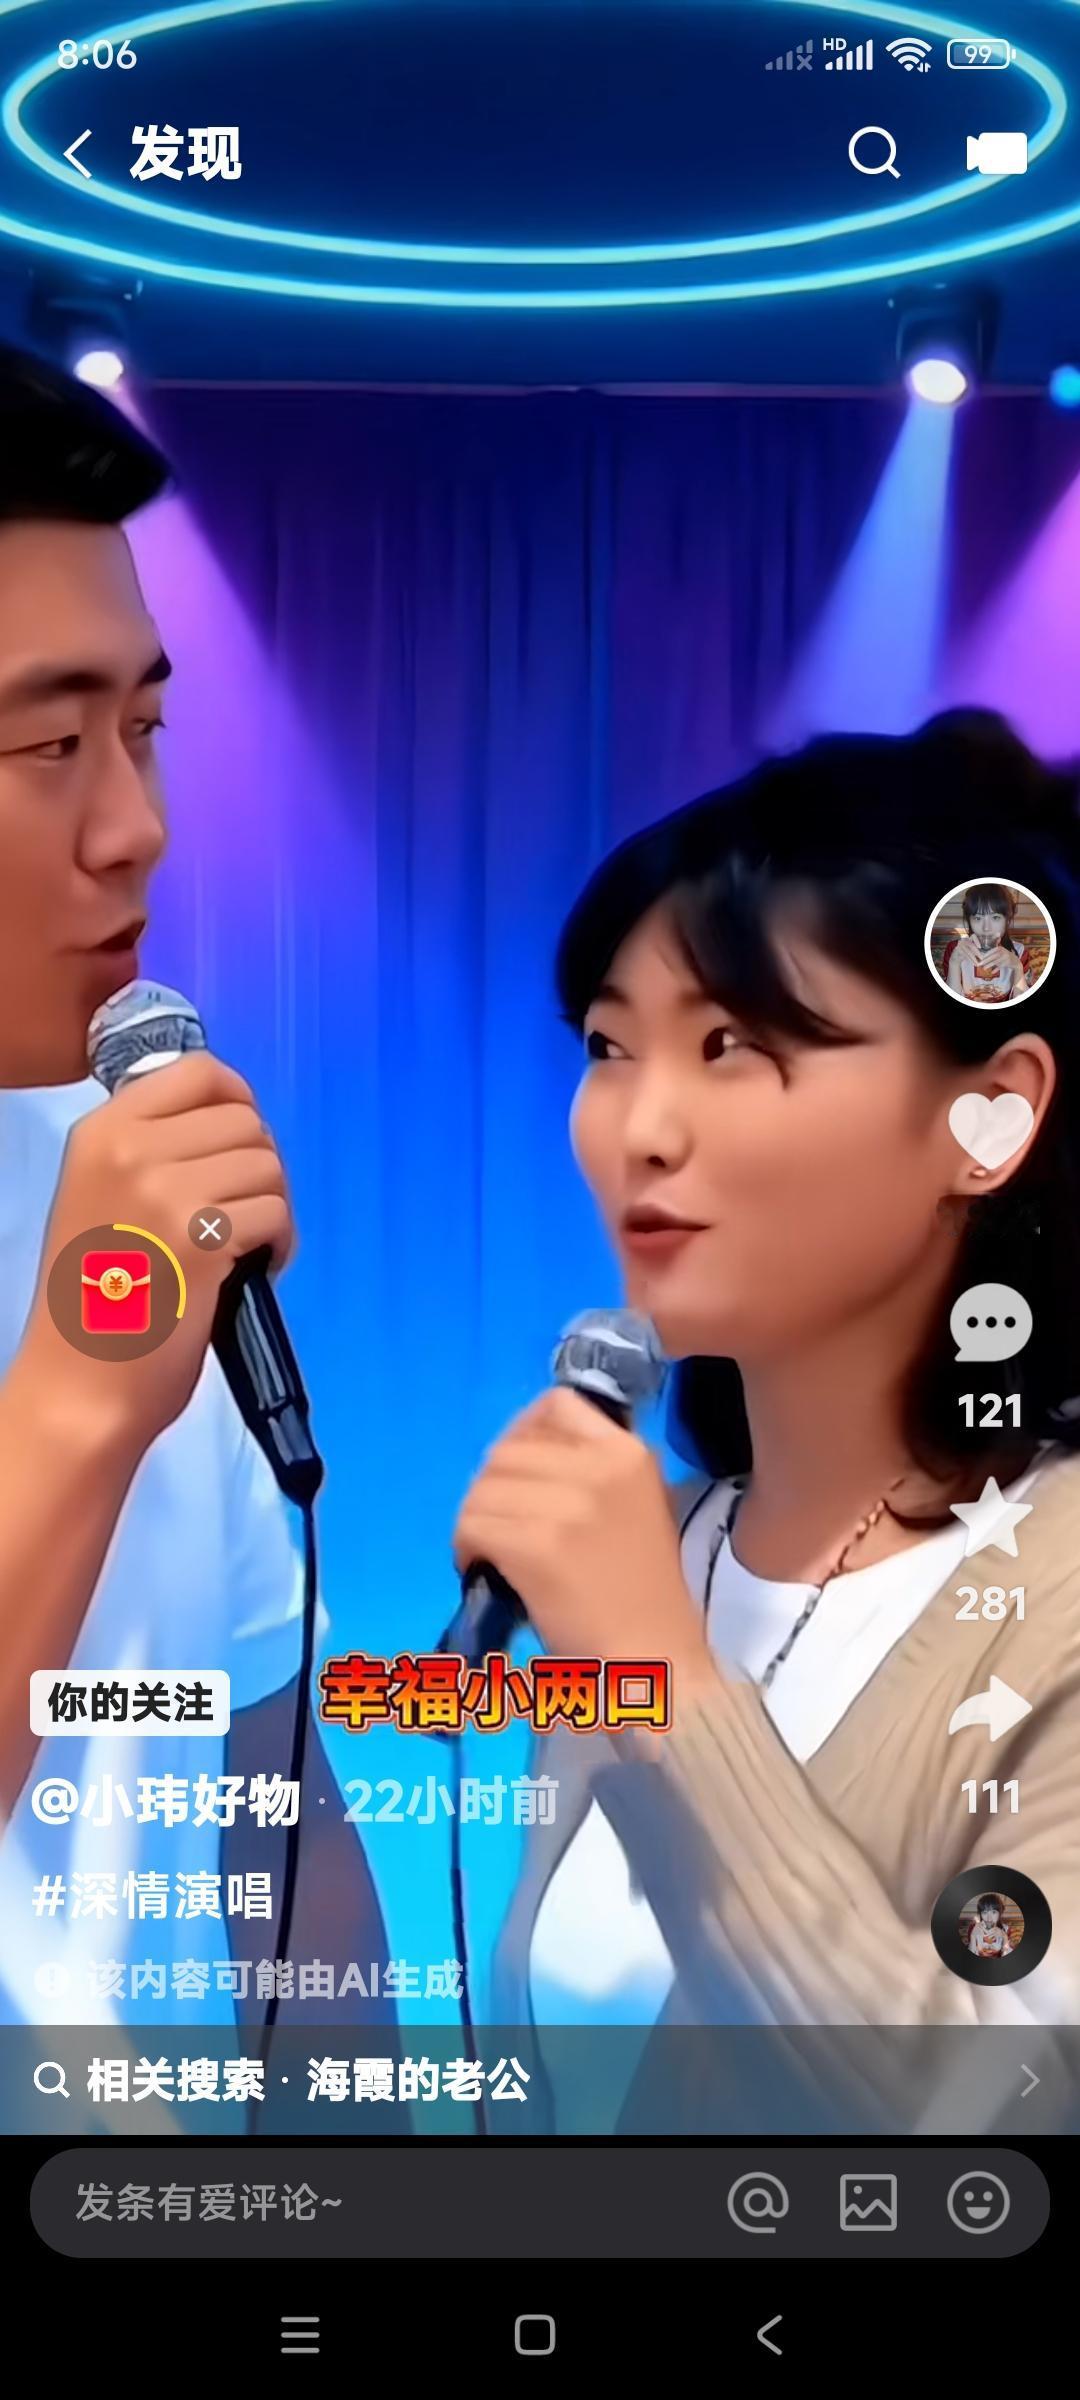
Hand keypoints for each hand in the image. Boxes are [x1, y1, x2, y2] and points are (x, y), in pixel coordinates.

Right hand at [17, 1052, 292, 1459]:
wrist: (81, 1385)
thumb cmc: (98, 1302)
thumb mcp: (102, 1197)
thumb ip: (154, 1152)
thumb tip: (234, 1126)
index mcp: (102, 1132)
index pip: (200, 1072)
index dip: (239, 1104)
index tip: (242, 1148)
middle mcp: (129, 1148)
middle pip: (246, 1121)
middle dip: (260, 1169)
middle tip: (244, 1219)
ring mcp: (163, 1189)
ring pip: (268, 1164)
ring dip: (273, 1208)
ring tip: (247, 1249)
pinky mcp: (200, 1236)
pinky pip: (276, 1212)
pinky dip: (281, 1244)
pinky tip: (254, 1272)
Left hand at [452, 1387, 715, 1688]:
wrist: (653, 1660)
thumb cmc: (639, 1595)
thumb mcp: (634, 1507)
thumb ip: (588, 1471)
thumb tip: (520, 1452)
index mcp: (628, 1454)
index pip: (557, 1405)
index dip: (522, 1433)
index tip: (517, 1473)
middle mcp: (603, 1467)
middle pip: (507, 1450)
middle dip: (490, 1489)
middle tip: (499, 1529)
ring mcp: (572, 1505)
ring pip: (482, 1490)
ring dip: (475, 1523)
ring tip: (492, 1556)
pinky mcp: (540, 1545)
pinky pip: (474, 1526)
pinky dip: (466, 1549)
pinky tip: (485, 1572)